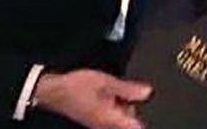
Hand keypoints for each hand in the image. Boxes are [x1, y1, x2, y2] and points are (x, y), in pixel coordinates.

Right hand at [33, 70, 151, 128]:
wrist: (53, 90)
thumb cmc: (75, 86)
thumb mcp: (106, 82)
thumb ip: (127, 89)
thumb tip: (147, 93)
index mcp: (110, 119)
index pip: (135, 128)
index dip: (145, 121)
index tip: (153, 113)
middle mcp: (105, 125)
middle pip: (129, 122)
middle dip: (134, 109)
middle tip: (129, 93)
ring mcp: (99, 123)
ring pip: (120, 118)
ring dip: (124, 106)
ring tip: (116, 92)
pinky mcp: (95, 119)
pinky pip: (112, 115)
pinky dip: (115, 105)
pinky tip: (111, 94)